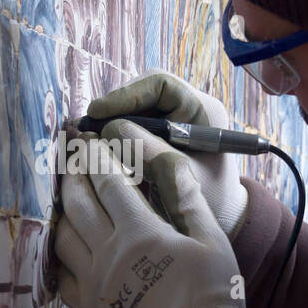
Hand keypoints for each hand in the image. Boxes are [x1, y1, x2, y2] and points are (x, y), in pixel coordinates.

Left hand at [54, 122, 245, 307]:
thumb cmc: (213, 295)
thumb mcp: (211, 239)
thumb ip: (186, 197)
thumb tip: (168, 159)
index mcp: (140, 232)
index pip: (107, 181)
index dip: (96, 155)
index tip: (90, 138)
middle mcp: (108, 253)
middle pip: (77, 203)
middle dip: (72, 173)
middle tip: (69, 155)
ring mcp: (95, 283)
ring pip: (62, 235)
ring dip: (60, 209)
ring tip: (63, 193)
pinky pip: (60, 276)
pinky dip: (56, 253)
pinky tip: (60, 242)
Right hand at [87, 70, 250, 238]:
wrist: (220, 222)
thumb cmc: (210, 201)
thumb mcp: (178, 176)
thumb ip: (146, 150)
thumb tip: (107, 130)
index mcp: (202, 110)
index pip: (159, 85)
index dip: (125, 95)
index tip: (97, 113)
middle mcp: (186, 109)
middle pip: (141, 95)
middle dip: (113, 111)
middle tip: (87, 131)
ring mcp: (171, 122)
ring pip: (131, 112)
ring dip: (110, 126)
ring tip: (90, 144)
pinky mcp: (158, 137)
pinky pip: (130, 129)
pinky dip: (113, 139)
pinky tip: (100, 154)